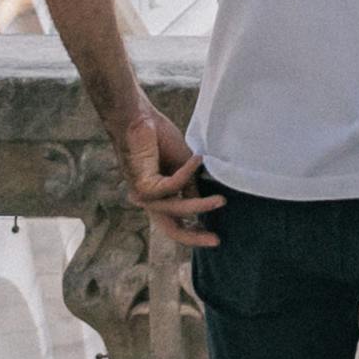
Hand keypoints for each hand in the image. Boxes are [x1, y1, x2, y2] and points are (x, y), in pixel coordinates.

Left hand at [114, 96, 221, 246]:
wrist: (137, 118)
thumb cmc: (158, 138)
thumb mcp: (182, 165)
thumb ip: (190, 186)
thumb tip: (201, 204)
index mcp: (158, 197)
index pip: (175, 223)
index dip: (194, 232)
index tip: (215, 237)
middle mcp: (149, 200)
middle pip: (170, 229)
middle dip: (194, 236)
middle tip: (216, 240)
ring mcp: (144, 195)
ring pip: (175, 209)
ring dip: (199, 205)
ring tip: (220, 200)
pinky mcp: (143, 184)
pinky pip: (171, 186)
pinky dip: (186, 174)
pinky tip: (197, 160)